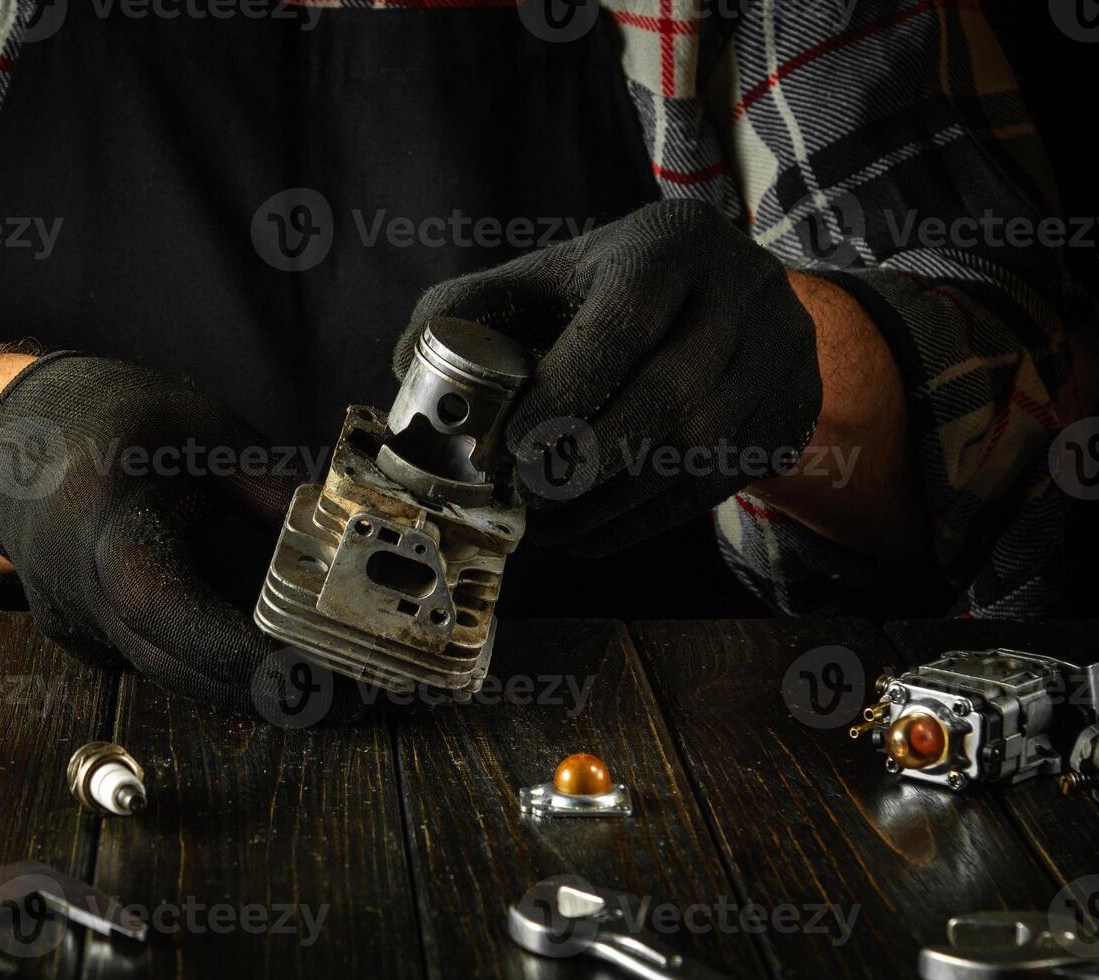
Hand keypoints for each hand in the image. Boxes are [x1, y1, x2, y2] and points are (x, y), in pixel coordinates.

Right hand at [0, 353, 308, 714]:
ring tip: (333, 687)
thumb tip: (334, 536)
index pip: (163, 605)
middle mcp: (82, 589)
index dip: (233, 648)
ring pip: (174, 675)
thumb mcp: (198, 425)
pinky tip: (275, 663)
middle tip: (352, 697)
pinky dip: (217, 668)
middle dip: (267, 690)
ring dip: (251, 688)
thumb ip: (265, 481)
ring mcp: (81, 624)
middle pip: (176, 665)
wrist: (13, 443)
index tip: (309, 671)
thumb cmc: (105, 423)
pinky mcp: (90, 642)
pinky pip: (162, 664)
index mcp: (104, 521)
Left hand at [394, 199, 822, 552]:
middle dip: (589, 458)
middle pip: (673, 393)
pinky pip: (721, 482)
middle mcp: (744, 289)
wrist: (727, 295)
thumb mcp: (545, 276)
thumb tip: (409, 364)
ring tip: (549, 525)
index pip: (626, 319)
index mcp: (672, 243)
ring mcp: (783, 351)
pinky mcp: (793, 409)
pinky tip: (591, 533)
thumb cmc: (610, 290)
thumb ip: (469, 308)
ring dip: (615, 500)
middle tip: (528, 495)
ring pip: (701, 447)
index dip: (567, 390)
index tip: (511, 447)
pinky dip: (648, 519)